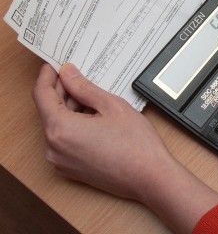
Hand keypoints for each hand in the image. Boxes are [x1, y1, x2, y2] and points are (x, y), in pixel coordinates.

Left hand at [32, 63, 217, 233]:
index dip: (47, 76)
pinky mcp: (70, 168)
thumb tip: (68, 74)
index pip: (42, 95)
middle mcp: (54, 147)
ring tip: (93, 97)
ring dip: (70, 108)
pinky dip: (74, 125)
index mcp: (60, 129)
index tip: (54, 65)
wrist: (150, 177)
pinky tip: (94, 117)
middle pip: (49, 110)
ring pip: (57, 125)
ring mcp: (60, 161)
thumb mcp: (112, 106)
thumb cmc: (136, 145)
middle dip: (61, 91)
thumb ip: (84, 88)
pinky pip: (64, 140)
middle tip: (77, 75)